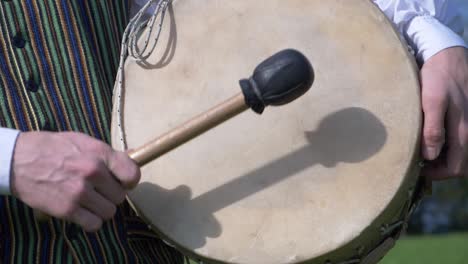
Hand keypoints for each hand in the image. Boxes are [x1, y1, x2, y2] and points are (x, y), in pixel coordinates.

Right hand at [10, 131, 140, 231]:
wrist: (18, 159)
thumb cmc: (53, 148)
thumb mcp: (83, 141)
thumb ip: (106, 154)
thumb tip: (130, 160)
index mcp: (99, 153)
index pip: (132, 174)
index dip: (129, 181)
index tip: (122, 182)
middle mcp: (93, 172)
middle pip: (120, 196)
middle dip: (111, 195)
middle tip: (98, 190)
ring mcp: (80, 192)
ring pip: (109, 212)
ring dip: (101, 209)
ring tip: (89, 201)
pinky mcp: (67, 210)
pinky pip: (94, 224)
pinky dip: (90, 221)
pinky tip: (83, 212)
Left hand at [420, 47, 467, 180]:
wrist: (448, 54)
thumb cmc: (438, 76)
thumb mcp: (431, 101)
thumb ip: (433, 129)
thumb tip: (431, 155)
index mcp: (464, 130)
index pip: (456, 168)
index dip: (437, 174)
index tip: (418, 168)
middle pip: (461, 164)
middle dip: (441, 169)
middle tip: (420, 163)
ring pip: (462, 153)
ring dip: (446, 158)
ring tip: (425, 152)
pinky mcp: (467, 116)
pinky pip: (462, 141)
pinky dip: (450, 146)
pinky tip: (435, 139)